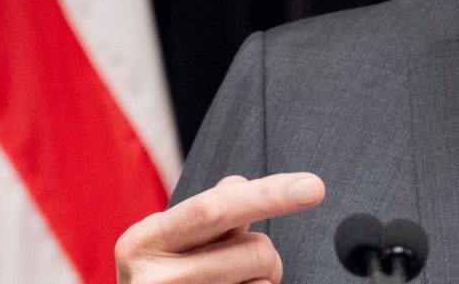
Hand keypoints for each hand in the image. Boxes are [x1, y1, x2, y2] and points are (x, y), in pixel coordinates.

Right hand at [115, 173, 325, 282]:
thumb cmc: (161, 275)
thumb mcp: (168, 237)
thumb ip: (209, 208)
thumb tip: (241, 185)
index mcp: (145, 240)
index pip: (216, 209)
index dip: (268, 194)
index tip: (313, 187)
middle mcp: (157, 279)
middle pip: (255, 249)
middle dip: (265, 251)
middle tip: (250, 261)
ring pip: (265, 280)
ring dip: (260, 278)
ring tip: (228, 283)